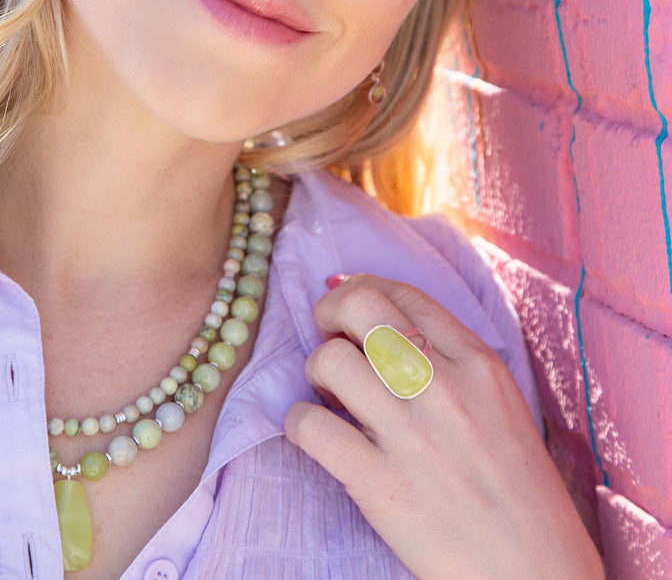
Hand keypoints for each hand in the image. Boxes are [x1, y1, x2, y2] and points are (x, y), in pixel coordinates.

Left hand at [283, 274, 603, 579]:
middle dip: (329, 312)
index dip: (363, 287)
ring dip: (316, 370)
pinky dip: (300, 424)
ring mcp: (410, 433)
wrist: (537, 576)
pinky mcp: (378, 482)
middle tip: (328, 336)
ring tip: (329, 394)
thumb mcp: (503, 405)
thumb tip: (379, 324)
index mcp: (480, 363)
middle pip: (360, 306)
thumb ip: (451, 361)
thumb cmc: (521, 493)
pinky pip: (309, 426)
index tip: (345, 302)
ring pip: (330, 360)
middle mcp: (445, 386)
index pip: (404, 294)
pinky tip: (318, 434)